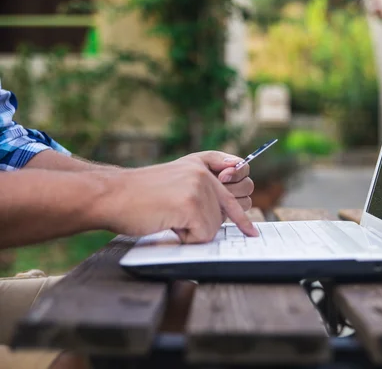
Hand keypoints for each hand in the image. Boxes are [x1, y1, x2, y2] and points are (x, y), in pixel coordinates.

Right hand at [96, 158, 257, 242]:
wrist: (110, 195)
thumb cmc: (139, 194)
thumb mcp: (176, 177)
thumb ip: (203, 184)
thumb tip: (233, 208)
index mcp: (202, 164)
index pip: (236, 184)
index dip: (242, 210)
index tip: (250, 230)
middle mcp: (204, 172)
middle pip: (229, 211)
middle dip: (208, 223)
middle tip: (180, 217)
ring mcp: (199, 187)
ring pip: (215, 227)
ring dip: (192, 231)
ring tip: (168, 217)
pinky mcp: (191, 204)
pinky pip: (203, 235)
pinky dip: (186, 238)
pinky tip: (168, 224)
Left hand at [189, 151, 253, 210]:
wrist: (172, 193)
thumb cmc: (183, 175)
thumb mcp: (198, 162)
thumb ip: (217, 159)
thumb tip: (235, 163)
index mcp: (231, 170)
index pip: (245, 169)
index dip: (237, 173)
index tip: (222, 177)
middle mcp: (235, 186)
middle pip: (248, 186)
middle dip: (233, 187)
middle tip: (216, 190)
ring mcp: (232, 202)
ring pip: (245, 202)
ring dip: (230, 200)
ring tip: (211, 199)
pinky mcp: (226, 215)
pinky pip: (236, 216)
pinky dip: (225, 212)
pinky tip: (210, 209)